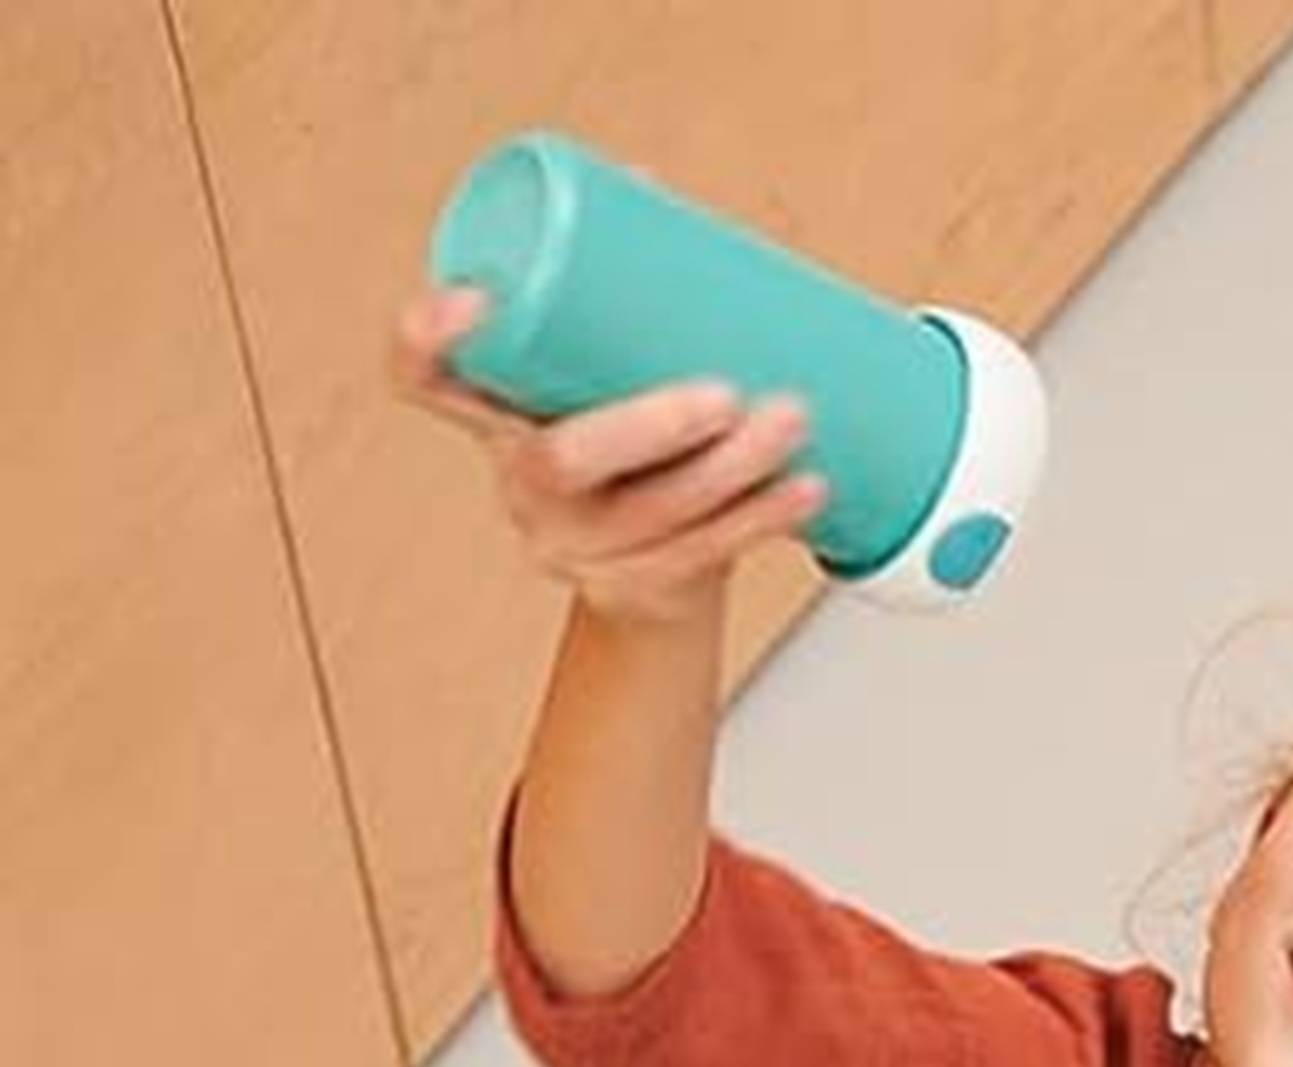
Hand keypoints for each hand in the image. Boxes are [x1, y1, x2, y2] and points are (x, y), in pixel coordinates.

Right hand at [384, 284, 831, 625]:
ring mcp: (578, 545)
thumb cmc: (629, 452)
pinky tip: (805, 487)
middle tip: (726, 395)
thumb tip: (646, 189)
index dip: (427, 340)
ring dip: (734, 470)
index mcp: (493, 416)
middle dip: (650, 427)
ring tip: (793, 419)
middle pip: (562, 460)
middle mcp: (523, 486)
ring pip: (653, 513)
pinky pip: (702, 556)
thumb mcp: (602, 373)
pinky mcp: (639, 588)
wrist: (654, 580)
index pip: (423, 378)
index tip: (474, 299)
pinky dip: (762, 518)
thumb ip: (613, 296)